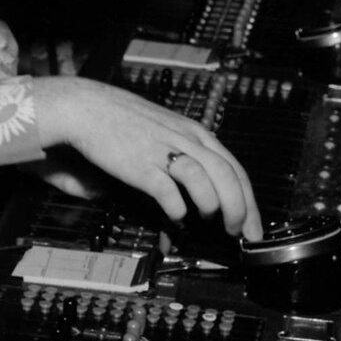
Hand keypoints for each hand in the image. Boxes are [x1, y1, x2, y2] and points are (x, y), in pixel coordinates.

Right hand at [33, 76, 261, 237]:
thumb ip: (186, 152)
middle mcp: (185, 140)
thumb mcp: (166, 129)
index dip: (249, 200)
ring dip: (214, 207)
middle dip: (241, 209)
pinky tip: (176, 219)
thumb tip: (204, 186)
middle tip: (239, 233)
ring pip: (205, 181)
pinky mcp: (141, 165)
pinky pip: (169, 192)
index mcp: (194, 132)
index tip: (253, 225)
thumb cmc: (124, 120)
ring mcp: (163, 151)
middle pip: (227, 176)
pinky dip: (178, 209)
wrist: (88, 107)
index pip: (234, 168)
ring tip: (212, 223)